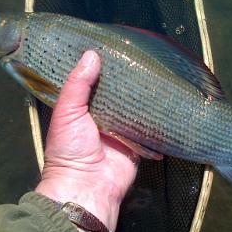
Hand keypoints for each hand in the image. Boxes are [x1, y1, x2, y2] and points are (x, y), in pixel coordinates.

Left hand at [35, 50, 137, 231]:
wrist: (88, 185)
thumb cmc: (71, 147)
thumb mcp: (68, 112)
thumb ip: (78, 85)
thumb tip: (92, 54)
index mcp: (82, 109)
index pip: (93, 83)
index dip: (100, 67)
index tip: (111, 46)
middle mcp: (102, 117)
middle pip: (116, 94)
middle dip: (125, 79)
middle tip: (139, 55)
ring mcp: (121, 130)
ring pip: (133, 108)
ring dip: (141, 96)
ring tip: (154, 70)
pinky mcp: (137, 142)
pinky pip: (147, 126)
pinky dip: (154, 116)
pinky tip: (164, 97)